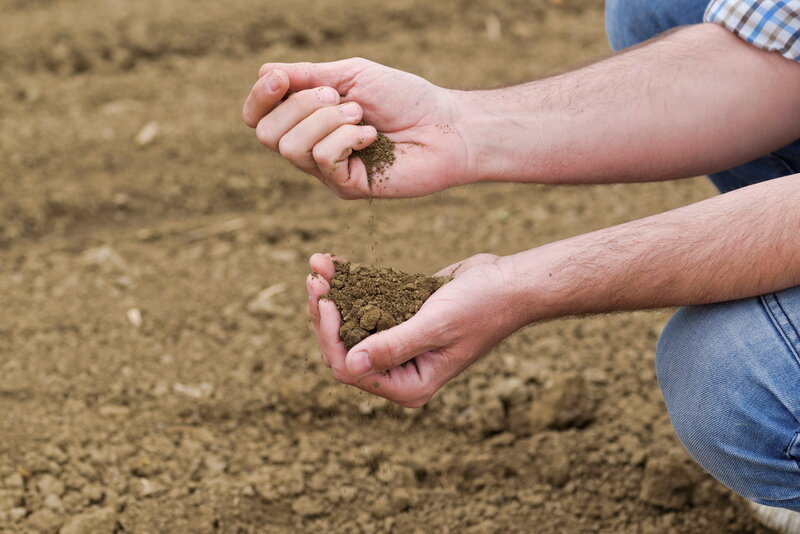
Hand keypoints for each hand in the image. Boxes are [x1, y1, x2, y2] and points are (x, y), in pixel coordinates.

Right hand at [243, 58, 471, 198]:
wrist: (445, 126)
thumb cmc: (405, 98)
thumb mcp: (352, 75)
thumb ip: (308, 75)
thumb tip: (266, 74)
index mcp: (307, 119)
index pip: (257, 117)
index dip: (259, 98)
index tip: (280, 80)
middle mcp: (311, 148)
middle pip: (267, 133)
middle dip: (302, 106)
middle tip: (342, 98)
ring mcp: (327, 171)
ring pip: (291, 147)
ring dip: (327, 120)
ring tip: (360, 116)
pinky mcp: (346, 187)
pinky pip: (322, 158)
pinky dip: (347, 137)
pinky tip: (371, 136)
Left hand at [305, 253, 527, 406]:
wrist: (508, 284)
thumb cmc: (482, 307)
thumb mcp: (436, 326)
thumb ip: (394, 346)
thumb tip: (351, 364)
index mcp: (410, 384)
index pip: (350, 369)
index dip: (330, 337)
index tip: (326, 300)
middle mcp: (400, 370)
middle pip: (342, 348)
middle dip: (325, 314)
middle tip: (314, 278)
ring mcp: (398, 344)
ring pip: (349, 325)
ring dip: (332, 295)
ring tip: (318, 265)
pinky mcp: (399, 318)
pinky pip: (364, 306)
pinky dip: (348, 285)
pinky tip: (332, 263)